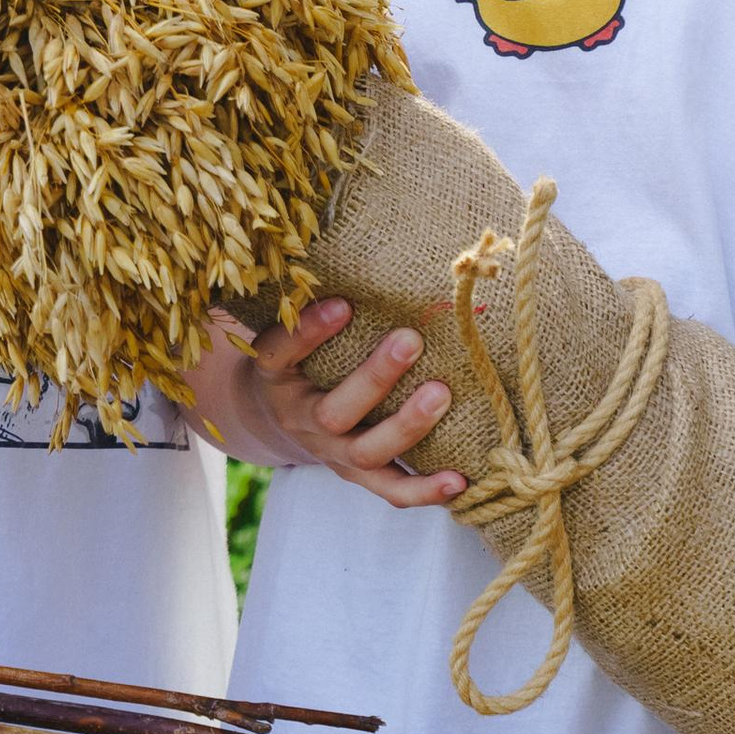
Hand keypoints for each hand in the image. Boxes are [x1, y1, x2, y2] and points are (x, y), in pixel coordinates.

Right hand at [186, 301, 467, 510]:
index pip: (281, 353)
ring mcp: (331, 453)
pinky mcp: (358, 475)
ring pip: (367, 451)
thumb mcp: (285, 328)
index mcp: (274, 376)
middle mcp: (301, 419)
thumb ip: (308, 299)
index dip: (308, 332)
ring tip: (443, 394)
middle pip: (334, 410)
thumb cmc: (296, 358)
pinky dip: (425, 490)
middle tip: (411, 339)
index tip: (343, 302)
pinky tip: (461, 480)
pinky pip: (391, 491)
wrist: (273, 420)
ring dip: (408, 426)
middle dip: (375, 377)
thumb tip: (356, 243)